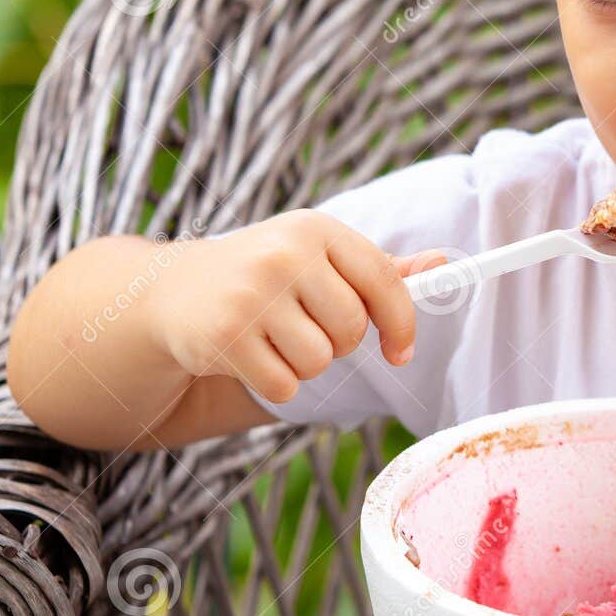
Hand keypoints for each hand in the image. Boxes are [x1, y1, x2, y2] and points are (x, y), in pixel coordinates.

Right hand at [146, 209, 445, 403]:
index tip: (402, 351)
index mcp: (315, 229)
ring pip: (320, 360)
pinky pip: (285, 386)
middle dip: (339, 343)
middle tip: (307, 329)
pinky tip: (250, 355)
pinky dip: (275, 382)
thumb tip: (442, 263)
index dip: (402, 322)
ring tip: (274, 338)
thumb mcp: (317, 257)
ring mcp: (252, 294)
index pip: (383, 279)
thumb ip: (379, 268)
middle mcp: (284, 254)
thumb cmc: (265, 275)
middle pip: (352, 328)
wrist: (172, 292)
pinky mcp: (226, 335)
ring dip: (305, 364)